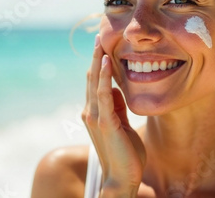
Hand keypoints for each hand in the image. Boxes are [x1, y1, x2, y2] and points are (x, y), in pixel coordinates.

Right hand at [82, 35, 145, 196]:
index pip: (94, 83)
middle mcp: (90, 112)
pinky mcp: (104, 122)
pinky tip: (106, 62)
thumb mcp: (122, 124)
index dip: (97, 64)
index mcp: (94, 112)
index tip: (102, 47)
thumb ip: (117, 107)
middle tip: (98, 36)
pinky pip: (103, 94)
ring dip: (97, 60)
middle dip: (95, 57)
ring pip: (94, 82)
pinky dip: (104, 76)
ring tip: (100, 42)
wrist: (122, 177)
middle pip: (91, 78)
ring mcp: (95, 116)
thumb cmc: (125, 153)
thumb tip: (116, 90)